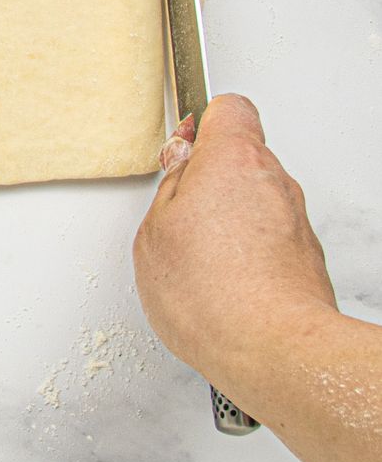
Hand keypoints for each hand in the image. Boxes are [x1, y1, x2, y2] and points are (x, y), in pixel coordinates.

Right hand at [133, 94, 337, 389]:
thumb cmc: (215, 295)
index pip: (228, 109)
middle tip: (179, 205)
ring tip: (195, 253)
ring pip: (255, 198)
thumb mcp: (155, 231)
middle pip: (241, 156)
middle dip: (209, 176)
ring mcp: (295, 221)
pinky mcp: (305, 257)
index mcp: (234, 161)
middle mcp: (275, 183)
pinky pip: (269, 235)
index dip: (200, 123)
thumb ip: (169, 189)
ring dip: (227, 215)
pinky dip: (246, 247)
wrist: (273, 352)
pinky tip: (219, 278)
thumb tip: (179, 171)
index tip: (182, 143)